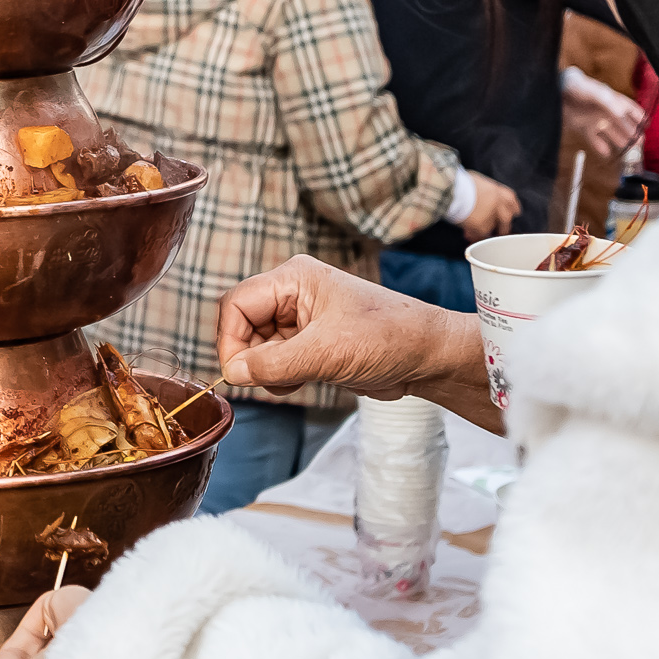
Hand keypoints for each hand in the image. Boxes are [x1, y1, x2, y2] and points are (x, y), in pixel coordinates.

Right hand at [217, 255, 482, 404]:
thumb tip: (232, 373)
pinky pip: (274, 360)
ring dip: (266, 370)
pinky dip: (279, 377)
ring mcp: (300, 319)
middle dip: (250, 357)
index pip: (237, 304)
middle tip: (271, 379)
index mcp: (294, 278)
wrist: (427, 357)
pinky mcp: (309, 344)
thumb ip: (273, 363)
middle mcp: (293, 294)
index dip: (230, 339)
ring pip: (256, 347)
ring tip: (297, 378)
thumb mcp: (326, 352)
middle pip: (243, 325)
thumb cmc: (389, 338)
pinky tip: (303, 380)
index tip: (238, 373)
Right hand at [459, 171, 521, 242]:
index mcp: (495, 191)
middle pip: (506, 218)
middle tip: (501, 231)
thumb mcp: (474, 181)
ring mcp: (490, 216)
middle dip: (504, 226)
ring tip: (474, 234)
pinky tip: (467, 235)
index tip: (515, 211)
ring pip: (491, 228)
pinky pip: (480, 235)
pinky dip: (474, 236)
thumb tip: (477, 193)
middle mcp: (497, 204)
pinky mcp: (482, 227)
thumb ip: (482, 189)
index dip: (513, 206)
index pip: (510, 199)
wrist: (451, 190)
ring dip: (484, 232)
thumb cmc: (458, 183)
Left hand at [561, 66, 645, 158]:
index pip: (630, 109)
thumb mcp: (594, 92)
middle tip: (640, 144)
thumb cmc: (576, 86)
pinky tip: (607, 154)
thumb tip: (622, 115)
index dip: (639, 117)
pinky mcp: (583, 127)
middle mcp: (606, 111)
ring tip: (629, 152)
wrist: (554, 91)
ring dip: (620, 141)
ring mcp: (595, 119)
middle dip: (633, 133)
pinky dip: (601, 147)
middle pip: (623, 124)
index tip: (647, 125)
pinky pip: (595, 140)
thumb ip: (609, 103)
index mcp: (612, 100)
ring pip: (612, 133)